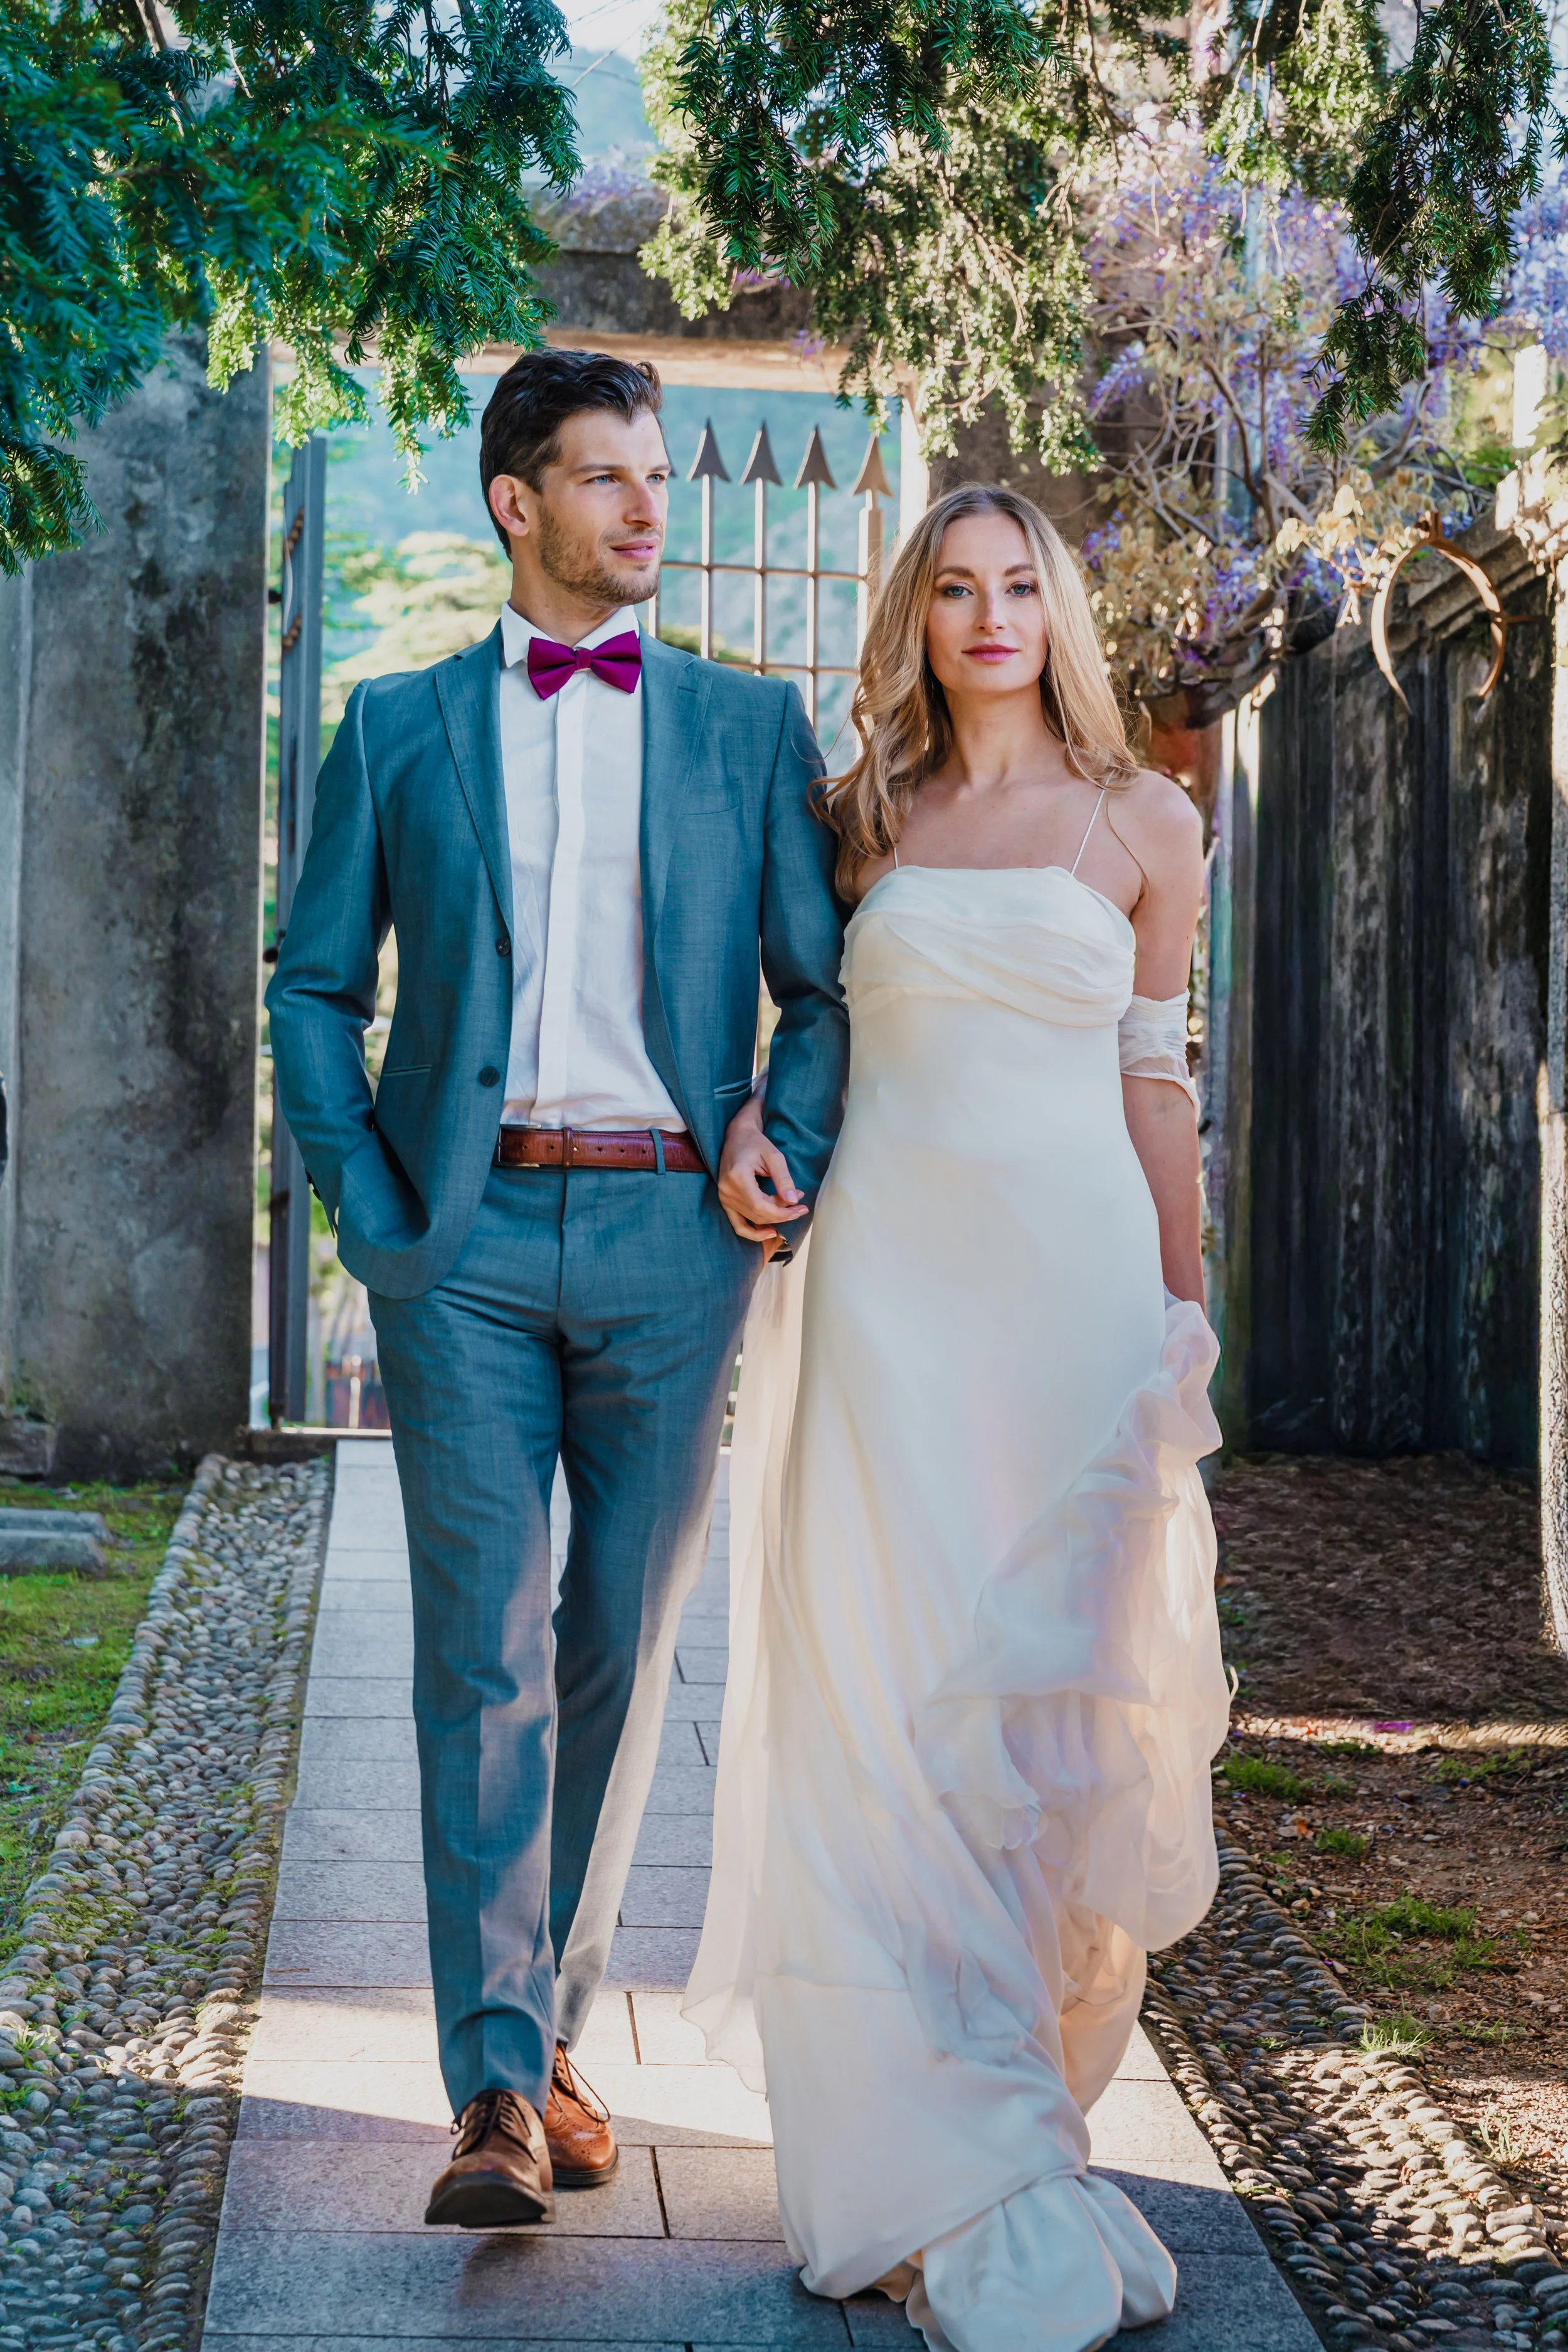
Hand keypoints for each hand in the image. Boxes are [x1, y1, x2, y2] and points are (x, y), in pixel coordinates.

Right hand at [717, 1090, 805, 1262]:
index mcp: (737, 1178)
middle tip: (800, 1205)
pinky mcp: (725, 1201)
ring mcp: (724, 1197)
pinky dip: (753, 1232)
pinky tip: (770, 1231)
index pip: (761, 1207)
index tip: (801, 1208)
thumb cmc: (755, 1143)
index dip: (783, 1213)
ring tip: (790, 1210)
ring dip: (773, 1218)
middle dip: (782, 1214)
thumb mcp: (774, 1156)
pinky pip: (738, 1224)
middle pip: (758, 1215)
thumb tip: (794, 1201)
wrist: (737, 1136)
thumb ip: (783, 1179)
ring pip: (752, 1219)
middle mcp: (727, 1191)